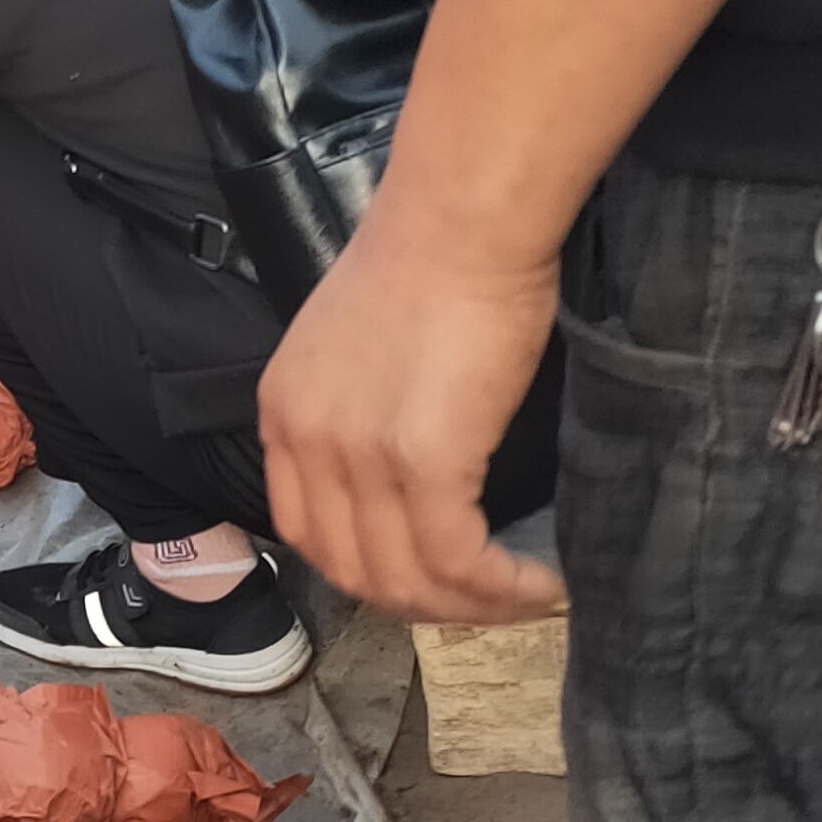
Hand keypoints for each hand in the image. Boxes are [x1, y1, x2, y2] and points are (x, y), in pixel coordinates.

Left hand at [259, 208, 572, 625]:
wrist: (463, 214)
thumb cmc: (432, 254)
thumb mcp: (357, 341)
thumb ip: (360, 404)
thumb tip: (407, 457)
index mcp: (284, 413)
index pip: (305, 532)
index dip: (365, 570)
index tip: (425, 575)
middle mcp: (309, 443)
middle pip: (352, 571)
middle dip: (422, 603)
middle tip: (485, 599)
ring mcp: (359, 457)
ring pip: (405, 580)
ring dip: (468, 607)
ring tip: (521, 595)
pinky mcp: (423, 460)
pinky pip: (456, 559)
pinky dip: (499, 587)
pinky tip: (537, 581)